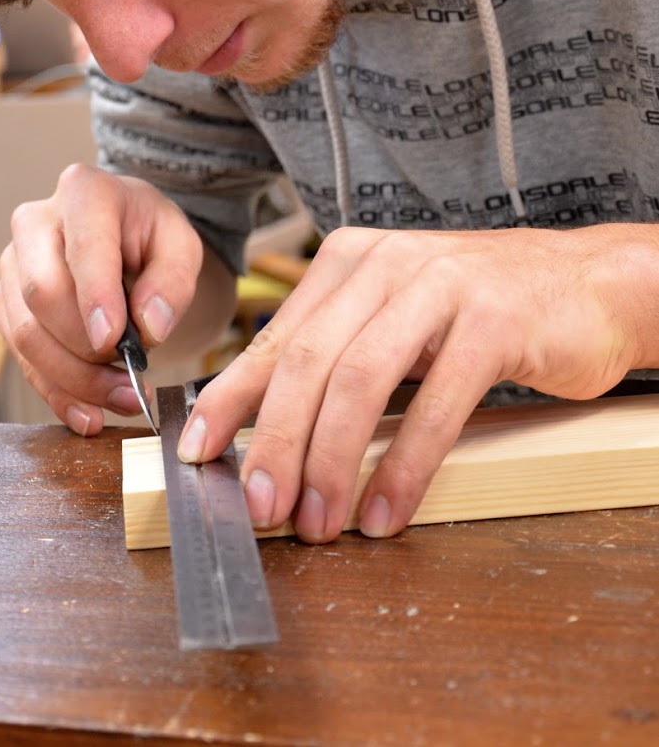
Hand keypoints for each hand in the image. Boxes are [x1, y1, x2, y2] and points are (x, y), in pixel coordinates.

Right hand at [0, 163, 203, 433]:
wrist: (122, 237)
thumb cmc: (150, 236)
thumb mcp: (182, 245)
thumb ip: (174, 280)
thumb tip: (149, 326)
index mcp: (85, 191)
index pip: (83, 246)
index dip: (95, 296)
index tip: (113, 341)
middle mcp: (36, 222)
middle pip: (42, 292)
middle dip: (85, 347)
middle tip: (131, 376)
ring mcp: (13, 264)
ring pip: (26, 333)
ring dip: (74, 378)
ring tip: (122, 399)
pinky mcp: (7, 304)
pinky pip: (22, 358)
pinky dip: (57, 393)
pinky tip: (89, 413)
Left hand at [177, 223, 658, 541]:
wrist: (586, 282)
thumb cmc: (480, 311)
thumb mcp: (394, 318)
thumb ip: (336, 356)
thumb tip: (266, 431)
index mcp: (348, 260)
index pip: (275, 338)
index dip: (230, 400)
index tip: (196, 452)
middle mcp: (385, 263)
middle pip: (307, 362)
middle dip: (274, 443)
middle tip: (259, 506)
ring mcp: (439, 286)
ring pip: (359, 381)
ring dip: (331, 462)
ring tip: (318, 522)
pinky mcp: (492, 320)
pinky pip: (434, 404)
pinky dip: (404, 466)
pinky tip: (385, 510)